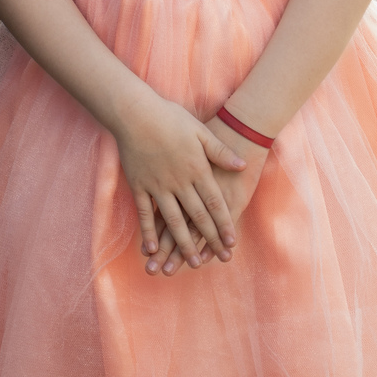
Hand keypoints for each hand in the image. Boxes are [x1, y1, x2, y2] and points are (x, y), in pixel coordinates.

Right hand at [114, 98, 246, 272]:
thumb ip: (221, 152)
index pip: (215, 203)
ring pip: (173, 221)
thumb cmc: (170, 118)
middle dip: (210, 239)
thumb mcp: (201, 131)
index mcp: (197, 169)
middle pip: (198, 216)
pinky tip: (151, 249)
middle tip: (220, 258)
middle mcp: (179, 182)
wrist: (135, 113)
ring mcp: (158, 186)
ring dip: (183, 243)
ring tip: (192, 263)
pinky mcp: (139, 186)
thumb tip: (242, 166)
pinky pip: (144, 214)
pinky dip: (148, 232)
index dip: (224, 224)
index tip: (231, 243)